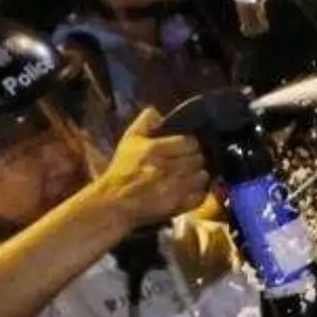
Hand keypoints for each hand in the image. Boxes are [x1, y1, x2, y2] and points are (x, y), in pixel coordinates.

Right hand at [89, 108, 209, 231]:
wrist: (114, 201)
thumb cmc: (122, 169)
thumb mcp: (129, 140)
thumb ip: (144, 122)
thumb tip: (157, 111)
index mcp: (155, 150)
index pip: (189, 142)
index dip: (189, 144)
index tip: (186, 147)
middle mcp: (166, 168)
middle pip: (198, 159)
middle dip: (194, 159)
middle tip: (187, 161)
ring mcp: (173, 188)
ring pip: (202, 176)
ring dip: (197, 175)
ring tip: (188, 175)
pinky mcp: (177, 205)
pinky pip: (200, 195)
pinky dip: (197, 192)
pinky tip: (188, 189)